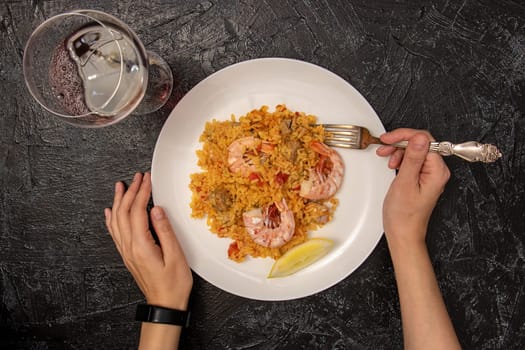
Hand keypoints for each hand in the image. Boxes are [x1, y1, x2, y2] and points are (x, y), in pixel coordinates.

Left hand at [104, 172, 192, 309]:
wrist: (164, 305)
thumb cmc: (173, 284)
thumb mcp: (176, 257)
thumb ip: (165, 232)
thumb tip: (157, 209)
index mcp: (141, 246)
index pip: (137, 212)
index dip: (142, 192)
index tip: (147, 179)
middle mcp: (129, 247)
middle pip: (124, 213)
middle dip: (130, 192)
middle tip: (138, 177)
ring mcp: (126, 252)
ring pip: (116, 221)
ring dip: (119, 201)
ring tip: (121, 186)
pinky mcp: (128, 255)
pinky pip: (115, 233)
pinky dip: (112, 218)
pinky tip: (110, 211)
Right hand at [376, 129, 449, 245]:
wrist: (403, 233)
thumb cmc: (404, 215)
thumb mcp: (405, 183)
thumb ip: (413, 158)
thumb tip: (419, 137)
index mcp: (437, 171)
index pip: (424, 140)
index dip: (404, 136)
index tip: (389, 138)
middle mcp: (437, 171)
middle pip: (420, 144)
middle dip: (400, 143)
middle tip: (384, 147)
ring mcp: (430, 174)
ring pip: (415, 151)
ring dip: (399, 151)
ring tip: (387, 158)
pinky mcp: (422, 178)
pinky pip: (413, 160)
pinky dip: (400, 159)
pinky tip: (392, 163)